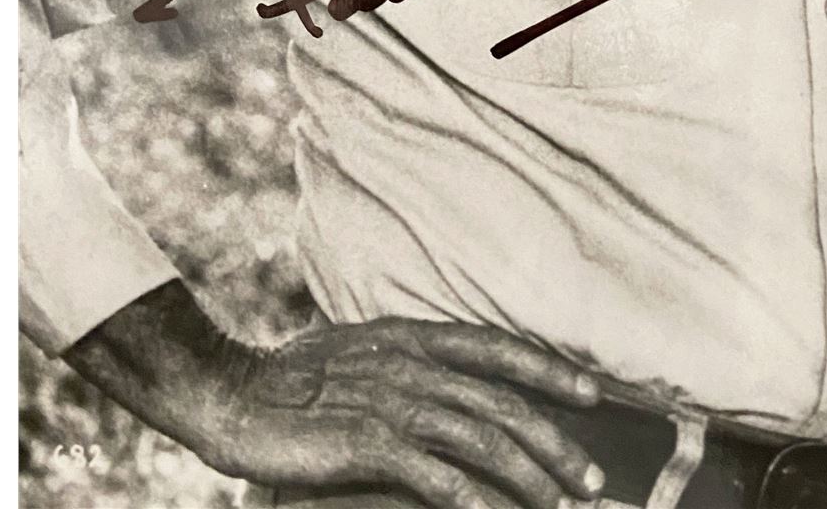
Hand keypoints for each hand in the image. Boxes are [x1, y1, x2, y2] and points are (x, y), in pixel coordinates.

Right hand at [207, 316, 607, 507]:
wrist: (233, 393)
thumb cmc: (293, 377)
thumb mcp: (360, 349)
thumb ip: (406, 359)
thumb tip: (444, 373)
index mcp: (414, 336)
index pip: (499, 349)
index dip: (549, 370)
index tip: (593, 393)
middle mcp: (415, 364)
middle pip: (504, 402)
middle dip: (556, 441)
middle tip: (593, 476)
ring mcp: (395, 402)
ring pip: (484, 439)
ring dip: (531, 476)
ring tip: (562, 504)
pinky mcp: (371, 444)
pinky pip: (439, 477)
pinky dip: (476, 500)